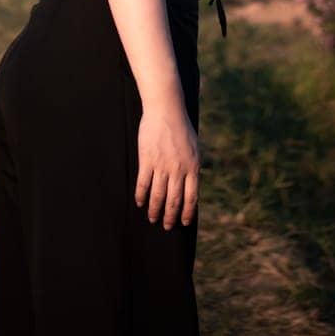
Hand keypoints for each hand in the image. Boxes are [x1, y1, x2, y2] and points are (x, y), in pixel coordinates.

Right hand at [135, 105, 199, 229]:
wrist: (166, 109)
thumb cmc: (181, 128)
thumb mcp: (194, 148)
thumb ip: (193, 167)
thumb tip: (191, 188)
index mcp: (193, 166)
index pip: (192, 198)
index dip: (187, 213)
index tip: (183, 223)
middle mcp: (178, 169)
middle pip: (174, 200)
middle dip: (170, 217)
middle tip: (166, 226)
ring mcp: (162, 165)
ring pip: (158, 195)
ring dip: (154, 210)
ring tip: (152, 218)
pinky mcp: (147, 159)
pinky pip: (143, 183)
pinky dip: (141, 196)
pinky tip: (140, 202)